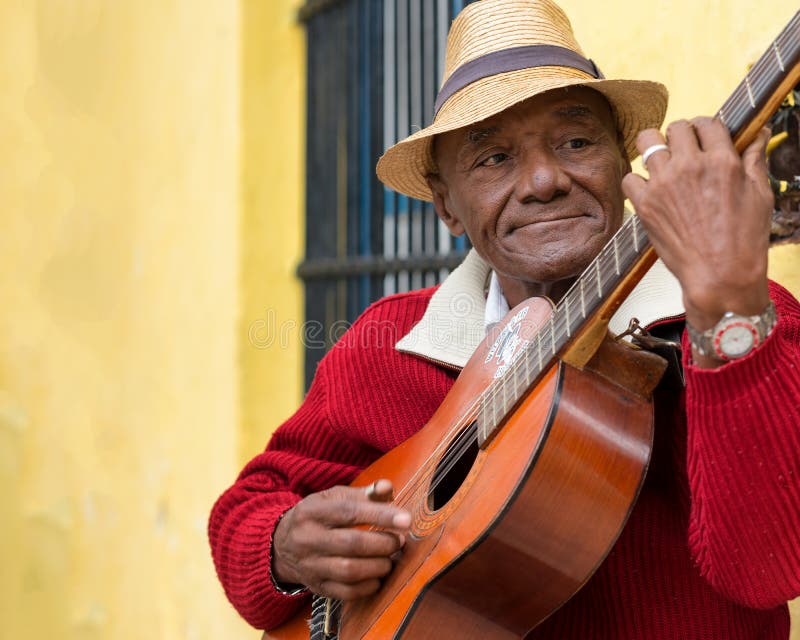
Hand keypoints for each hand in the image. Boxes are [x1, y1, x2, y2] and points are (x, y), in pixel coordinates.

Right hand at [272, 479, 410, 600]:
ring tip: (390, 558)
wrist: (282, 544)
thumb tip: (387, 488)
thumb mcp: (334, 498)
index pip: (350, 512)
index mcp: (312, 511)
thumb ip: (364, 493)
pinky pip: (346, 593)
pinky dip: (368, 586)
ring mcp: (310, 566)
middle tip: (399, 541)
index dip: (380, 515)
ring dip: (378, 566)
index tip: (406, 520)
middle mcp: (307, 539)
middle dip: (383, 543)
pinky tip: (378, 576)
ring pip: (349, 571)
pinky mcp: (316, 587)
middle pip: (351, 544)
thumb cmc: (318, 516)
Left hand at [622, 118, 772, 344]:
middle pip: (676, 127)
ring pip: (647, 142)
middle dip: (681, 135)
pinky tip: (649, 190)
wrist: (720, 275)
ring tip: (661, 162)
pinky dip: (636, 181)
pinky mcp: (645, 205)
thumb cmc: (744, 239)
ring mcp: (664, 184)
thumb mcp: (760, 194)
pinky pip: (629, 178)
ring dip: (655, 148)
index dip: (705, 128)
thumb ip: (754, 160)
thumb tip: (759, 133)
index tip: (703, 138)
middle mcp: (690, 167)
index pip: (707, 123)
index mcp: (722, 160)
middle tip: (683, 150)